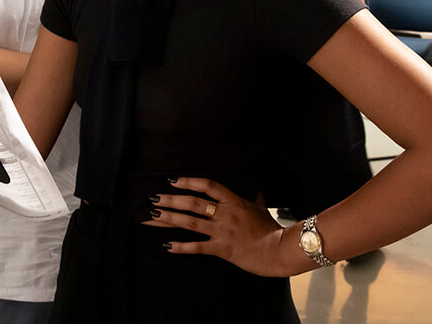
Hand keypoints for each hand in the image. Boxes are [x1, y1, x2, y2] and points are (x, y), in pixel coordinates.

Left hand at [143, 177, 291, 276]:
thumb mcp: (262, 209)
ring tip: (153, 216)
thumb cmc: (271, 230)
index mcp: (233, 202)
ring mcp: (221, 231)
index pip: (208, 186)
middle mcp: (224, 214)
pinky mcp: (221, 249)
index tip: (173, 180)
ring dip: (169, 219)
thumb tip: (258, 187)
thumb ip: (256, 197)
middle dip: (171, 200)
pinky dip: (181, 247)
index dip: (189, 181)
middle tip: (154, 198)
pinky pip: (197, 247)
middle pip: (193, 203)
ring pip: (190, 223)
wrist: (278, 250)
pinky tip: (168, 246)